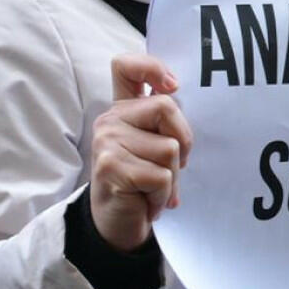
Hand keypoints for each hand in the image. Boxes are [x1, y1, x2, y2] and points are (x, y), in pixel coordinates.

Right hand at [90, 54, 192, 251]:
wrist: (118, 223)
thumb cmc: (143, 182)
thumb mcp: (156, 147)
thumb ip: (164, 122)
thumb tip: (177, 92)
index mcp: (124, 110)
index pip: (126, 67)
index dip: (151, 66)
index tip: (172, 85)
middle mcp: (111, 120)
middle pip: (166, 107)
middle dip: (181, 141)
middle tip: (169, 166)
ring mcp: (107, 141)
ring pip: (169, 148)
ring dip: (171, 176)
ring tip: (152, 187)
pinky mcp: (111, 165)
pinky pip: (161, 175)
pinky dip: (162, 193)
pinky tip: (147, 200)